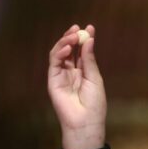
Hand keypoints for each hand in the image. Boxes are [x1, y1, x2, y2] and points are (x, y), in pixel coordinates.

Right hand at [48, 24, 106, 148]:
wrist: (85, 121)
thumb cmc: (94, 103)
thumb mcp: (94, 78)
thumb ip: (89, 59)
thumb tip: (89, 39)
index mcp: (83, 71)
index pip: (82, 51)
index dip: (85, 38)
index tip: (89, 26)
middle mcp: (71, 71)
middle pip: (69, 50)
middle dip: (73, 37)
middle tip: (78, 28)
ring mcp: (61, 75)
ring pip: (59, 54)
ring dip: (65, 42)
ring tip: (73, 36)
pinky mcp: (53, 81)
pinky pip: (53, 63)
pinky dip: (58, 53)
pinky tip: (66, 48)